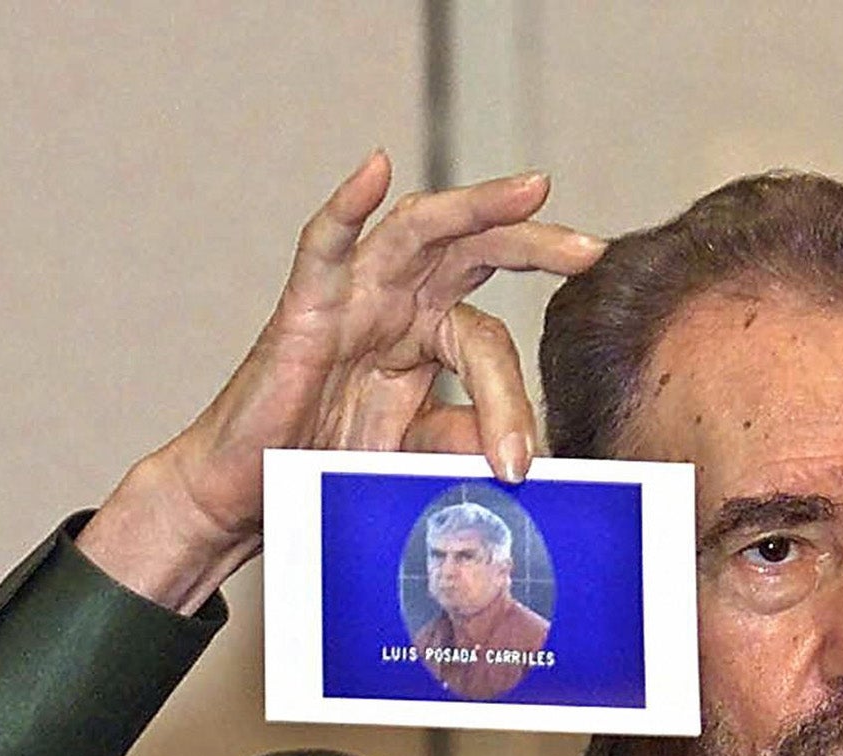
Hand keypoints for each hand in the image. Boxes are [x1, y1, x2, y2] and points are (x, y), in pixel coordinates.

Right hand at [82, 151, 603, 611]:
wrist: (251, 497)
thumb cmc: (326, 470)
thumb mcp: (416, 458)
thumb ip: (464, 440)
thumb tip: (529, 453)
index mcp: (428, 339)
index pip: (490, 342)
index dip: (512, 402)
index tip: (523, 462)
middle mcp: (394, 306)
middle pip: (472, 252)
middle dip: (532, 242)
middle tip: (591, 248)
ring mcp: (350, 299)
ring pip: (418, 232)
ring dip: (476, 207)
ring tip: (530, 191)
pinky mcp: (301, 309)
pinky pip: (322, 246)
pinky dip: (346, 204)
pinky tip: (375, 170)